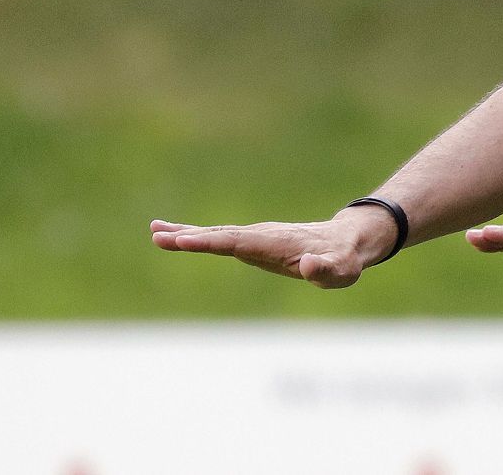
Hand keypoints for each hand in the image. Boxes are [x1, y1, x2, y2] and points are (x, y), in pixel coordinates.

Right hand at [149, 206, 396, 288]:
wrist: (346, 241)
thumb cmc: (344, 261)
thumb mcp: (341, 271)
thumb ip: (326, 269)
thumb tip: (311, 265)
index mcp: (276, 243)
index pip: (238, 242)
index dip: (212, 242)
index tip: (185, 241)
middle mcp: (262, 235)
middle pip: (221, 235)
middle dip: (190, 236)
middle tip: (158, 236)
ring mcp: (255, 236)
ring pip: (217, 234)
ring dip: (187, 234)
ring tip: (156, 232)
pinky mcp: (252, 241)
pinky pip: (220, 237)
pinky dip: (196, 236)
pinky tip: (174, 235)